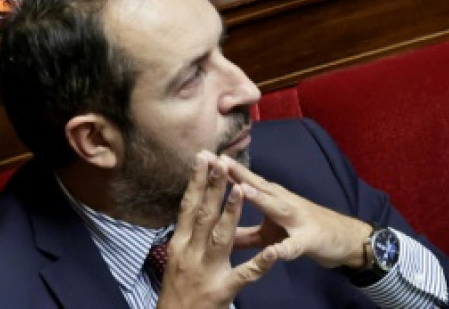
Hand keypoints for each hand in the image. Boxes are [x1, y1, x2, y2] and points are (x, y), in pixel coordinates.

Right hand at [157, 153, 277, 308]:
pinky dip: (259, 263)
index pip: (188, 206)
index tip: (202, 158)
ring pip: (221, 237)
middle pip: (204, 215)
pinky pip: (245, 274)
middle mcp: (190, 253)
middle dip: (213, 187)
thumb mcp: (176, 259)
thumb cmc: (176, 289)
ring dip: (232, 213)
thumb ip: (186, 236)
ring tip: (242, 191)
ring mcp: (207, 271)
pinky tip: (272, 253)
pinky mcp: (223, 290)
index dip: (196, 182)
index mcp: (179, 244)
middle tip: (221, 162)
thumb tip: (190, 211)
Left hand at [223, 156, 371, 268]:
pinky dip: (284, 249)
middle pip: (256, 185)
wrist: (344, 239)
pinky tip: (274, 252)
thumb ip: (244, 233)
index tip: (201, 157)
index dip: (222, 170)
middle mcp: (282, 202)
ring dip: (259, 198)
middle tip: (216, 160)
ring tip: (241, 190)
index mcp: (270, 198)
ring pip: (276, 207)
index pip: (243, 180)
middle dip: (235, 173)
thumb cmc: (302, 230)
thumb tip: (217, 232)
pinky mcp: (309, 240)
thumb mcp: (270, 232)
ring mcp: (297, 219)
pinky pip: (295, 246)